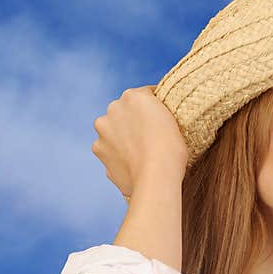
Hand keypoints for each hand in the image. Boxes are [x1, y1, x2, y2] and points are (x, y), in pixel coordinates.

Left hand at [92, 85, 188, 199]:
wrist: (157, 177)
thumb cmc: (172, 150)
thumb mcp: (173, 122)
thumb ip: (157, 115)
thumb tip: (153, 121)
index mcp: (133, 96)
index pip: (145, 96)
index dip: (155, 107)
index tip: (163, 119)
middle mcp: (113, 108)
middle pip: (124, 112)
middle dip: (134, 122)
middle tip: (151, 138)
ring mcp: (103, 130)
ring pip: (113, 131)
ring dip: (123, 138)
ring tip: (141, 154)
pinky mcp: (99, 151)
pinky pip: (110, 150)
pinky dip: (119, 155)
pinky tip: (134, 165)